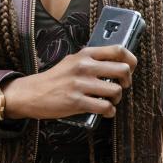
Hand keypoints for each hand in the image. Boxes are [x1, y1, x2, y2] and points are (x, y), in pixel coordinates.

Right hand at [2, 45, 135, 119]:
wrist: (31, 93)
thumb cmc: (55, 78)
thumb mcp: (73, 61)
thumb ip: (92, 60)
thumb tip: (117, 63)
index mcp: (85, 54)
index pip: (118, 50)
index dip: (131, 60)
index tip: (131, 68)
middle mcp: (84, 67)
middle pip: (123, 70)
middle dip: (127, 81)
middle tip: (122, 86)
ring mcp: (80, 84)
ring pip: (116, 90)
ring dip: (117, 99)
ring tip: (110, 100)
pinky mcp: (76, 102)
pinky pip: (105, 107)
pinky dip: (109, 112)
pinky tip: (105, 111)